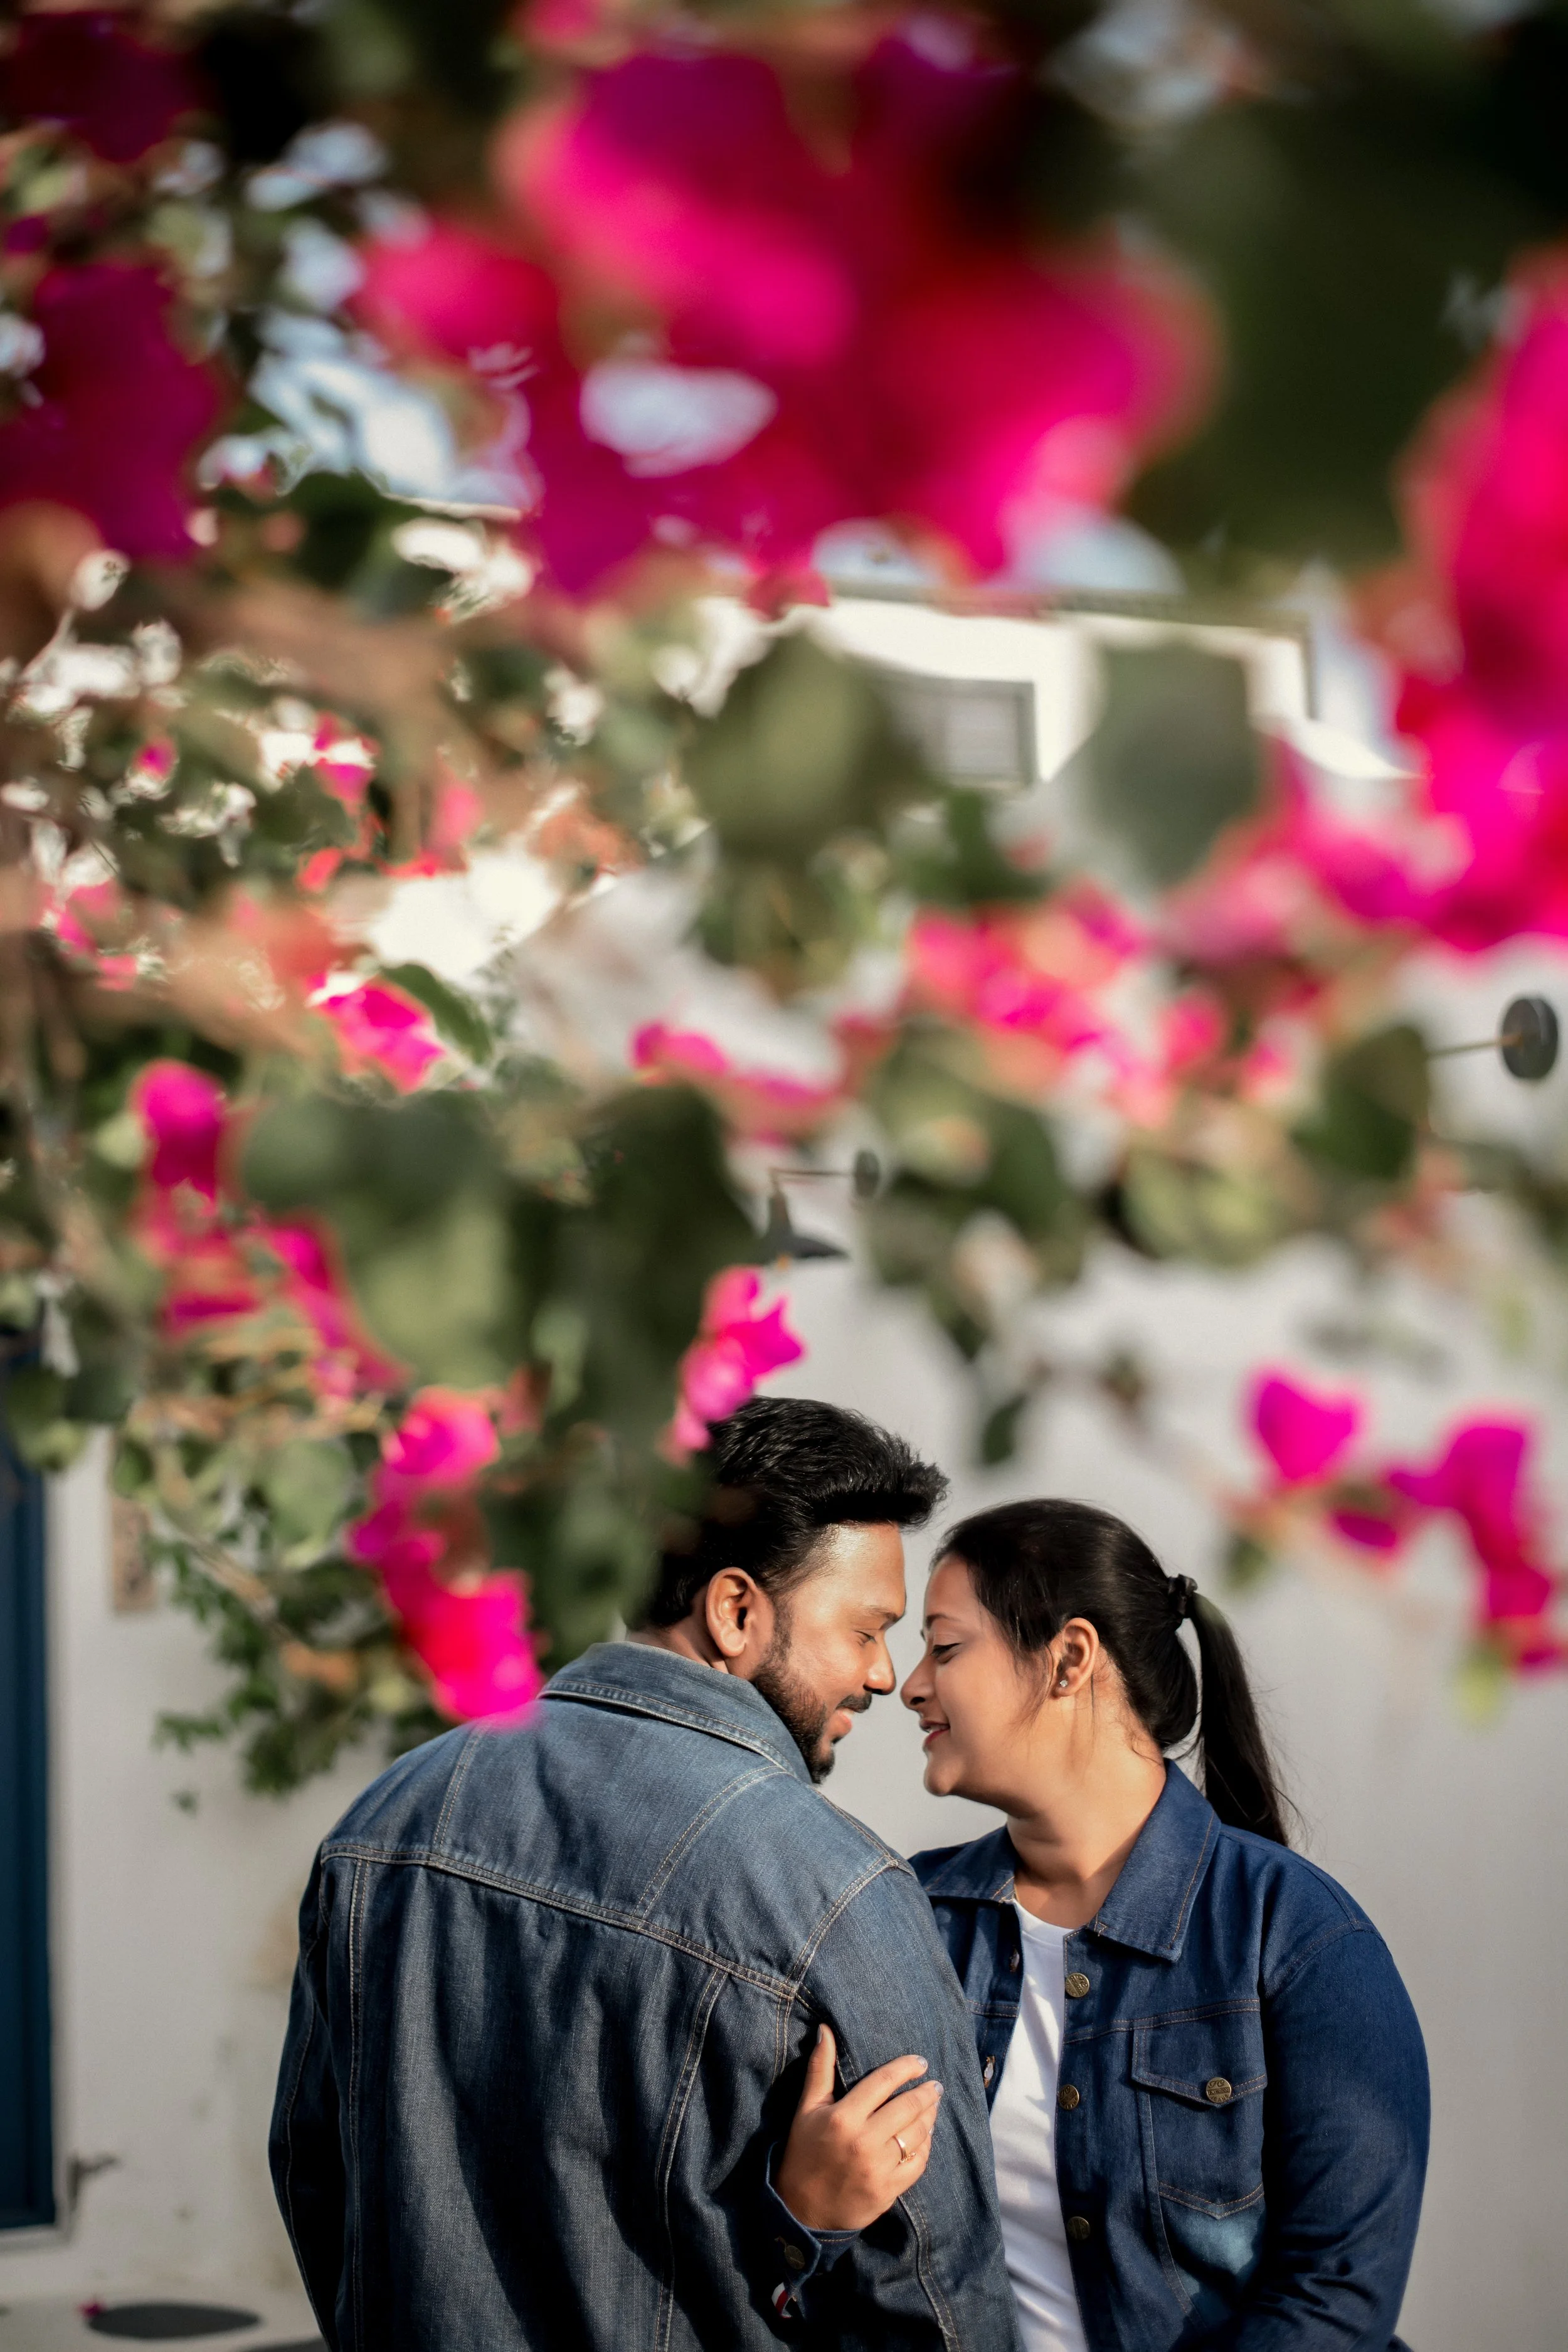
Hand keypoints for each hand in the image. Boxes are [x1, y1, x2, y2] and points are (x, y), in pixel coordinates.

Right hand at [774, 2025, 943, 2232]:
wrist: (802, 2209)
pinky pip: (917, 2165)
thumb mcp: (807, 2108)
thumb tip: (825, 2029)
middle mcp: (863, 2142)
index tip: (920, 2061)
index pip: (883, 2082)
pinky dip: (926, 2148)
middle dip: (926, 2093)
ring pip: (916, 2136)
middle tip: (935, 2085)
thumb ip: (819, 2068)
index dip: (906, 2068)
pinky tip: (927, 2137)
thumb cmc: (804, 2152)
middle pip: (907, 2108)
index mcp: (843, 2118)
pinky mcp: (888, 2191)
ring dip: (930, 2117)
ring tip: (933, 2106)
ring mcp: (878, 2169)